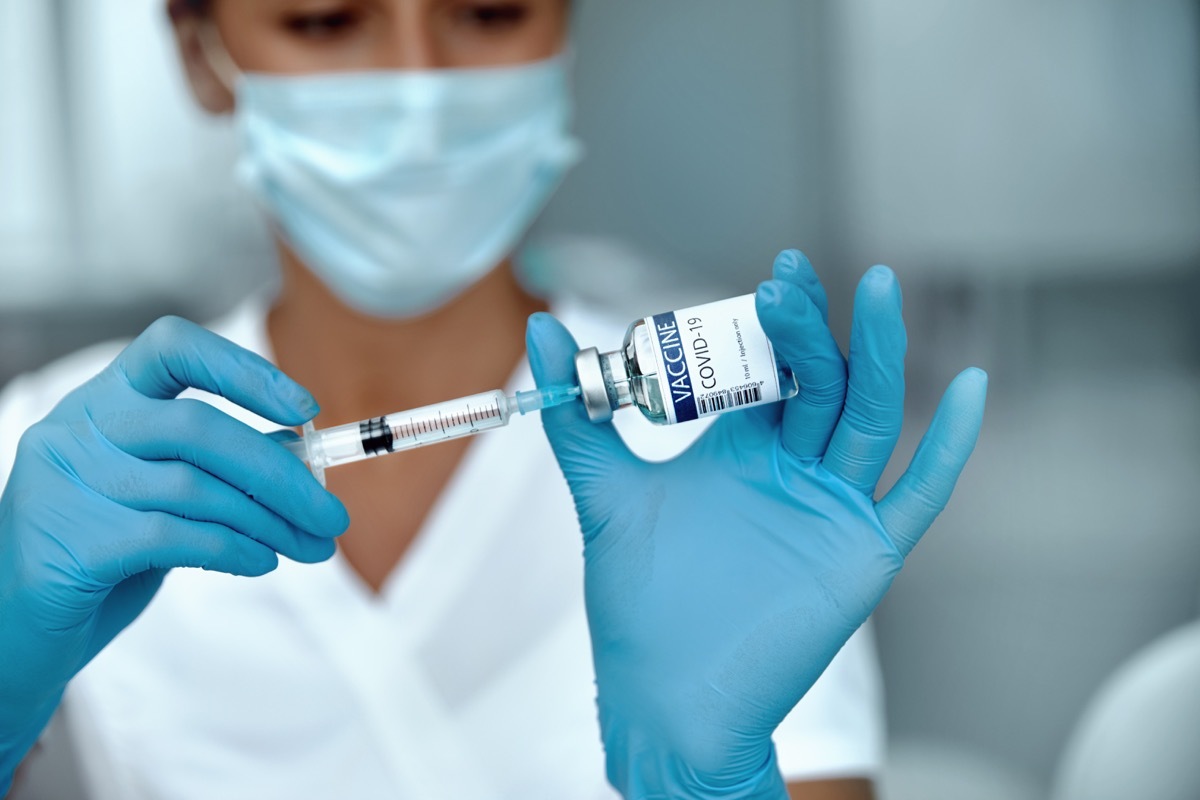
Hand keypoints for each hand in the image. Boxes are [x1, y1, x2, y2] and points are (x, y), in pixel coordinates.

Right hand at [0, 317, 348, 790]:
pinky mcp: (70, 542)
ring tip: (311, 548)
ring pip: (196, 489)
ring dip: (272, 523)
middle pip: (199, 427)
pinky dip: (234, 550)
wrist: (21, 628)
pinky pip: (176, 537)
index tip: (304, 410)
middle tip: (334, 517)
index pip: (172, 348)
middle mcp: (78, 428)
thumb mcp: (162, 492)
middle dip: (281, 474)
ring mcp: (66, 483)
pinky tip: (262, 562)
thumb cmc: (106, 549)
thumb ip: (217, 466)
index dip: (244, 370)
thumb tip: (302, 458)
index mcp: (105, 399)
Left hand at [526, 251, 986, 799]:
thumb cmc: (639, 604)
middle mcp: (793, 468)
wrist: (666, 697)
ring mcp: (833, 507)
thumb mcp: (606, 493)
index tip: (772, 279)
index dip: (775, 323)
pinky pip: (918, 494)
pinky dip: (949, 446)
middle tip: (792, 283)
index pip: (770, 367)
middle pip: (820, 380)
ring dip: (879, 356)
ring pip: (869, 417)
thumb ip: (580, 418)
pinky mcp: (862, 552)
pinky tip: (970, 388)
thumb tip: (542, 333)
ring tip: (882, 291)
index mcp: (740, 449)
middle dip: (812, 330)